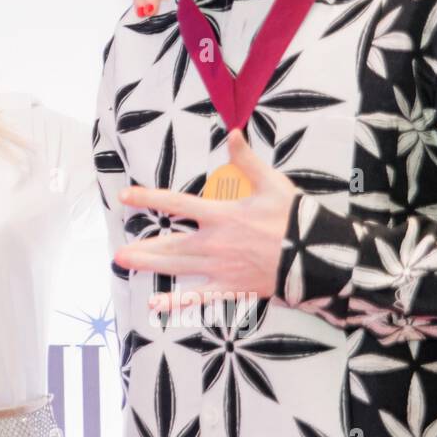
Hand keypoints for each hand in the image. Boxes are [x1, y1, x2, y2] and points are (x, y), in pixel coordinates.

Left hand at [112, 131, 296, 310]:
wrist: (319, 256)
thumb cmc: (295, 218)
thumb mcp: (272, 183)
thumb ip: (247, 160)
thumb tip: (233, 132)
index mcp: (222, 215)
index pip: (176, 203)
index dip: (149, 199)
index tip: (125, 197)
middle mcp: (215, 243)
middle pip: (170, 244)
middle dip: (143, 248)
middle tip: (117, 253)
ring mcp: (221, 268)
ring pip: (178, 268)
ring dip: (150, 267)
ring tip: (125, 265)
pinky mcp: (232, 287)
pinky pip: (199, 297)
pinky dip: (177, 301)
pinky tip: (155, 304)